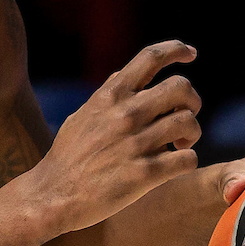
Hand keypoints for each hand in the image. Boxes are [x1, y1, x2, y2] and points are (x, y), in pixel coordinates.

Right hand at [21, 40, 200, 232]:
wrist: (52, 196)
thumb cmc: (67, 157)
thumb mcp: (81, 116)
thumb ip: (107, 95)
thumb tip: (124, 76)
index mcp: (110, 96)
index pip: (151, 56)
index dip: (176, 49)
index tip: (190, 54)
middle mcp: (125, 115)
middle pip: (181, 86)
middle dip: (192, 100)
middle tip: (186, 116)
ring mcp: (135, 144)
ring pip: (188, 122)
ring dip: (192, 133)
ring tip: (181, 145)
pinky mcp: (144, 175)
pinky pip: (187, 159)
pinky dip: (187, 161)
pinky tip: (175, 166)